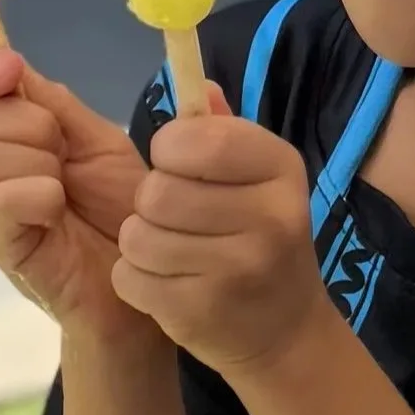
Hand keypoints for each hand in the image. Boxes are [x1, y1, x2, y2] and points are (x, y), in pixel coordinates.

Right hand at [0, 49, 151, 341]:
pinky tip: (57, 212)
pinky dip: (37, 195)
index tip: (10, 70)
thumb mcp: (97, 141)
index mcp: (10, 133)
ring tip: (65, 190)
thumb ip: (56, 104)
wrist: (146, 273)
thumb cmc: (120, 207)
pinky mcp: (0, 244)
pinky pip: (1, 199)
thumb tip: (10, 61)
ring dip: (38, 162)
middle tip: (64, 153)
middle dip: (30, 124)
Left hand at [115, 88, 328, 372]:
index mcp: (281, 168)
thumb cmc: (261, 239)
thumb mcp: (256, 179)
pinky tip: (168, 284)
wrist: (284, 331)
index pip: (200, 139)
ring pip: (137, 235)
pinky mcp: (202, 311)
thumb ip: (221, 131)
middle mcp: (269, 218)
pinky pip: (130, 277)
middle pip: (157, 190)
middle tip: (176, 219)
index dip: (169, 148)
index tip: (176, 163)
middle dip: (150, 203)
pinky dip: (135, 280)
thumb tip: (194, 82)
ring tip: (171, 252)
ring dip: (140, 243)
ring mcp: (238, 269)